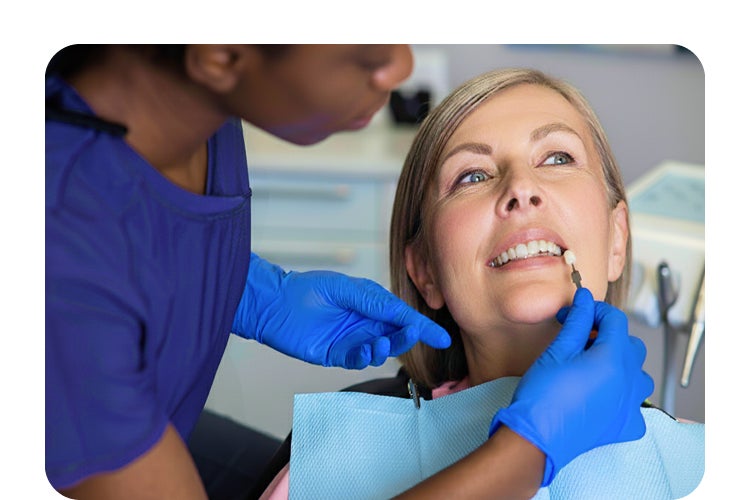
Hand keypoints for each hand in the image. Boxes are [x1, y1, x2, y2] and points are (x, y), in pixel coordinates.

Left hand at [232, 253, 450, 368]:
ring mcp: (352, 340)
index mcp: (370, 304)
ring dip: (385, 349)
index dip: (423, 327)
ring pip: (380, 350)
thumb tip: (402, 314)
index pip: (402, 317)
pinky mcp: (337, 354)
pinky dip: (365, 358)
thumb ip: (375, 302)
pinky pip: (358, 360)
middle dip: (406, 337)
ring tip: (378, 343)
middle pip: (395, 336)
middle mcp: (364, 323)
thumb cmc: (308, 289)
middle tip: (411, 334)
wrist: (275, 304)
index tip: (443, 338)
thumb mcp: (346, 289)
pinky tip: (364, 350)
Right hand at [488, 288, 653, 485]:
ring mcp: (630, 405)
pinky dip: (622, 396)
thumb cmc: (542, 394)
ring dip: (620, 364)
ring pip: (638, 374)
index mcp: (613, 359)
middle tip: (579, 339)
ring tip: (592, 366)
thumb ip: (578, 322)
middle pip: (630, 345)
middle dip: (607, 336)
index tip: (576, 312)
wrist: (535, 438)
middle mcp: (629, 381)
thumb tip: (585, 299)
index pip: (615, 320)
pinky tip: (601, 395)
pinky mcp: (624, 426)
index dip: (595, 310)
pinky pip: (635, 404)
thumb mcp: (558, 350)